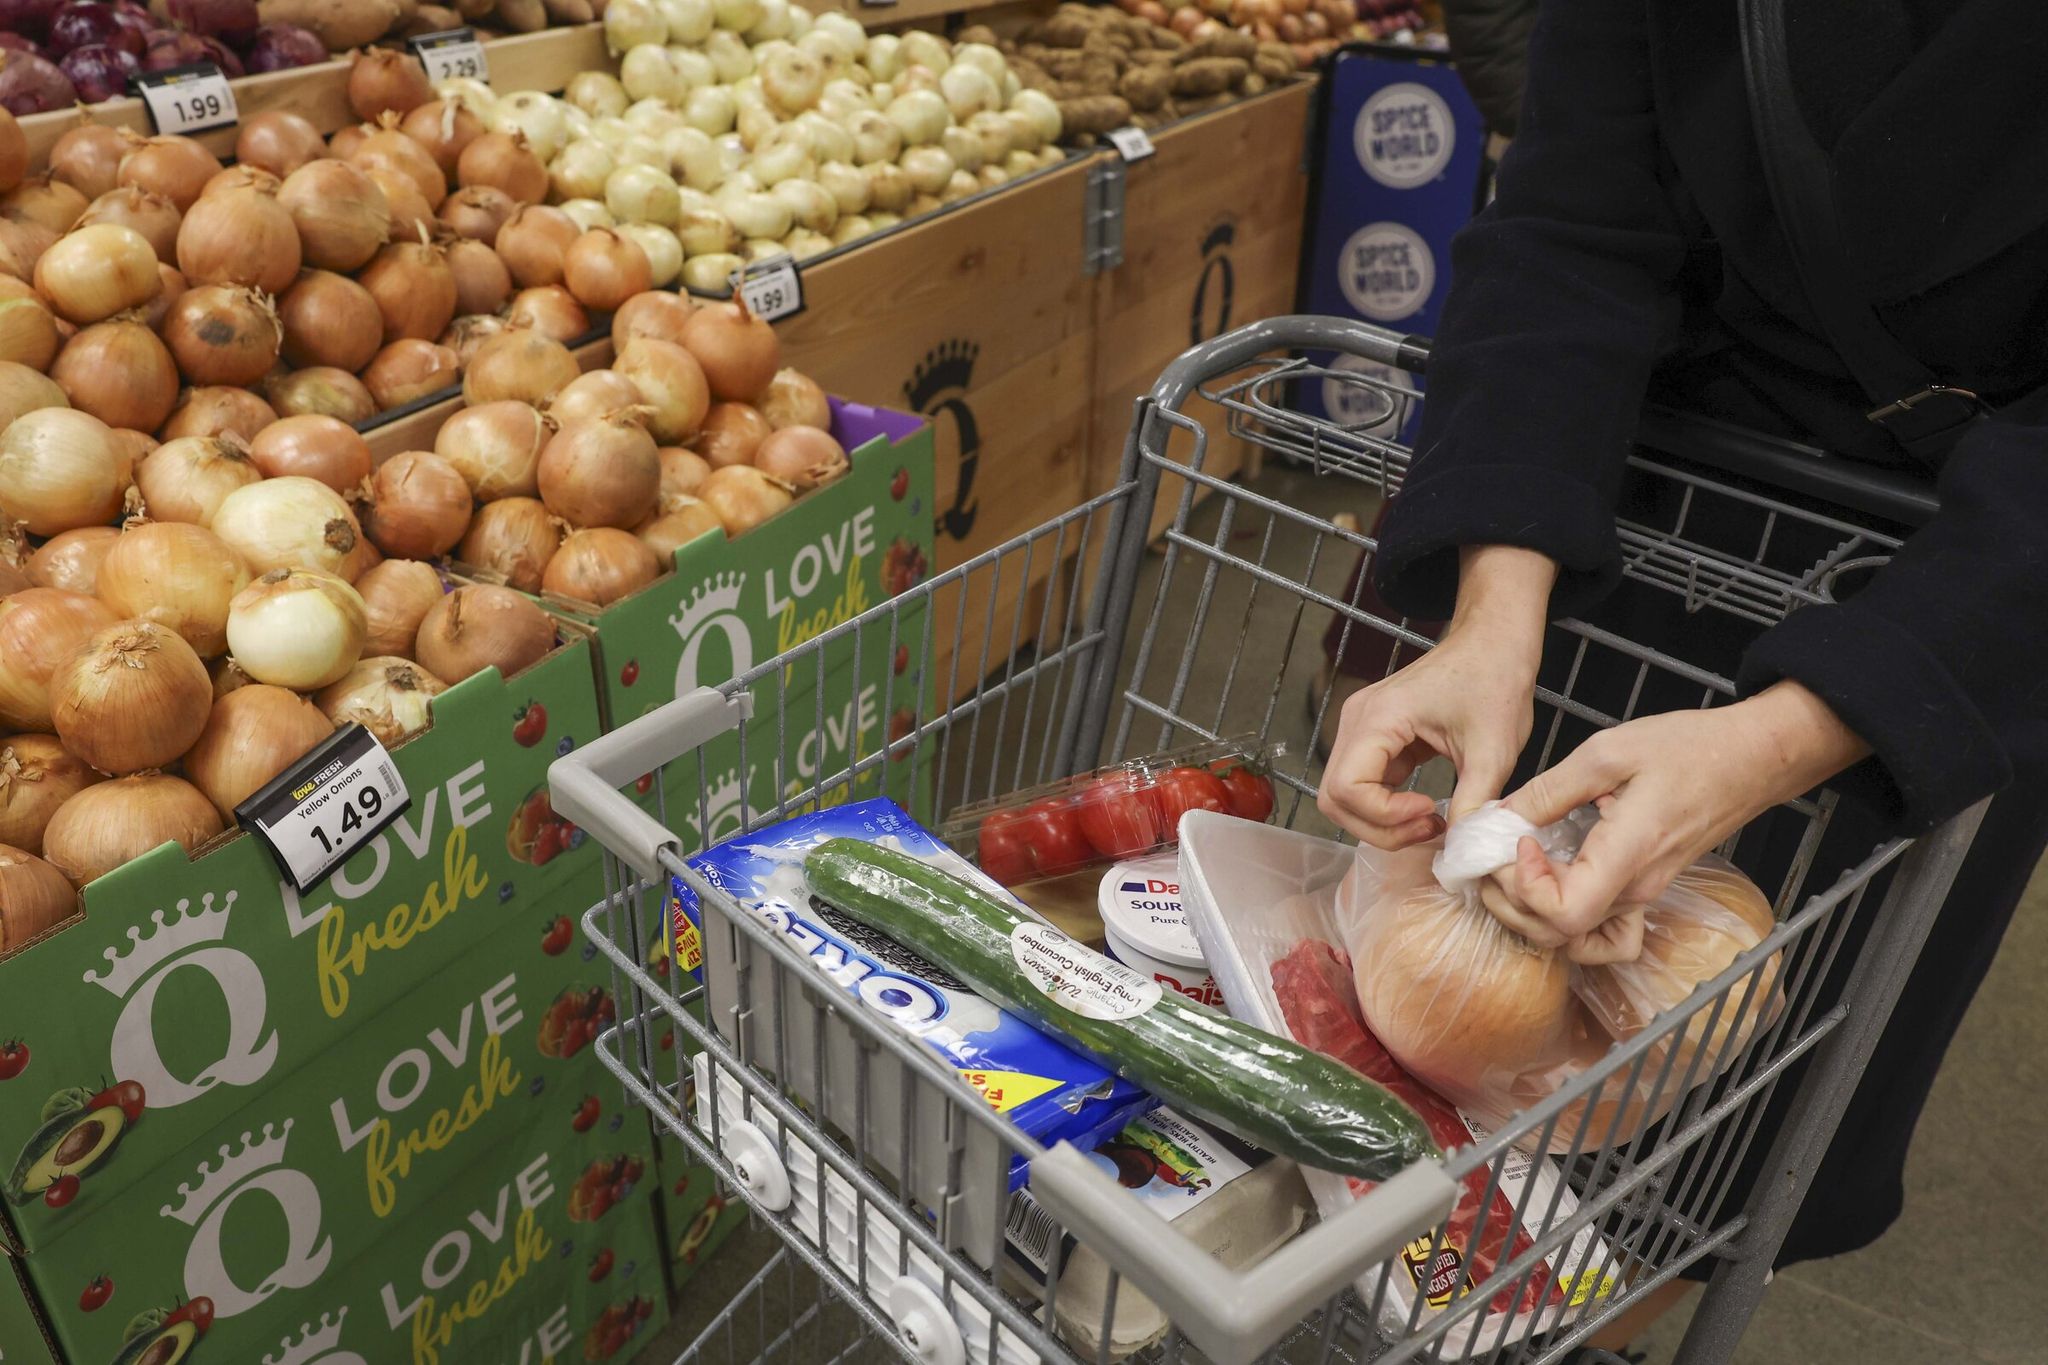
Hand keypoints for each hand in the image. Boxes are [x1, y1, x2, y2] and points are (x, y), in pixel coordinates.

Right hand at [1318, 546, 1554, 847]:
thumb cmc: (1495, 679)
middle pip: (1335, 798)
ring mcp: (1361, 729)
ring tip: (1432, 823)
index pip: (1347, 787)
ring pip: (1343, 797)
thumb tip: (1464, 850)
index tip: (1432, 813)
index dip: (1384, 815)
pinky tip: (1426, 809)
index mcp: (1379, 717)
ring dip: (1381, 822)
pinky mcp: (1375, 738)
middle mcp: (1357, 721)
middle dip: (1379, 827)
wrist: (1493, 642)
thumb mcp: (1495, 749)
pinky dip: (1387, 808)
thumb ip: (1476, 802)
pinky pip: (1363, 785)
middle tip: (1430, 830)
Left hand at [1485, 682, 1870, 946]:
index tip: (1517, 841)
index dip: (1524, 888)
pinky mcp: (1644, 886)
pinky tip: (1551, 880)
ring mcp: (1641, 893)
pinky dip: (1566, 917)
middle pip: (1557, 933)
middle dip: (1510, 898)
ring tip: (1513, 864)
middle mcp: (1634, 888)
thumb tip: (1504, 815)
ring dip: (1530, 909)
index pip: (1564, 916)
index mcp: (1627, 856)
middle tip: (1496, 851)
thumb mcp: (1609, 752)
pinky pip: (1600, 928)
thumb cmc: (1690, 748)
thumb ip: (1551, 790)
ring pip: (1572, 935)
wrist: (1750, 758)